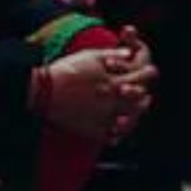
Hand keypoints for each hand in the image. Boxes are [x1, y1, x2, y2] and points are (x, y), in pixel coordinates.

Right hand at [40, 31, 157, 143]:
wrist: (42, 91)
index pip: (143, 78)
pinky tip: (117, 130)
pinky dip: (117, 134)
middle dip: (144, 97)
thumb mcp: (91, 56)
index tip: (148, 72)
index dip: (148, 74)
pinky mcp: (92, 130)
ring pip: (130, 120)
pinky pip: (112, 136)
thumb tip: (129, 53)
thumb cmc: (66, 70)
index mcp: (114, 81)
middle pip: (140, 101)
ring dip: (134, 116)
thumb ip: (113, 54)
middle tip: (145, 97)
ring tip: (133, 113)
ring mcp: (103, 117)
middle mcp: (112, 101)